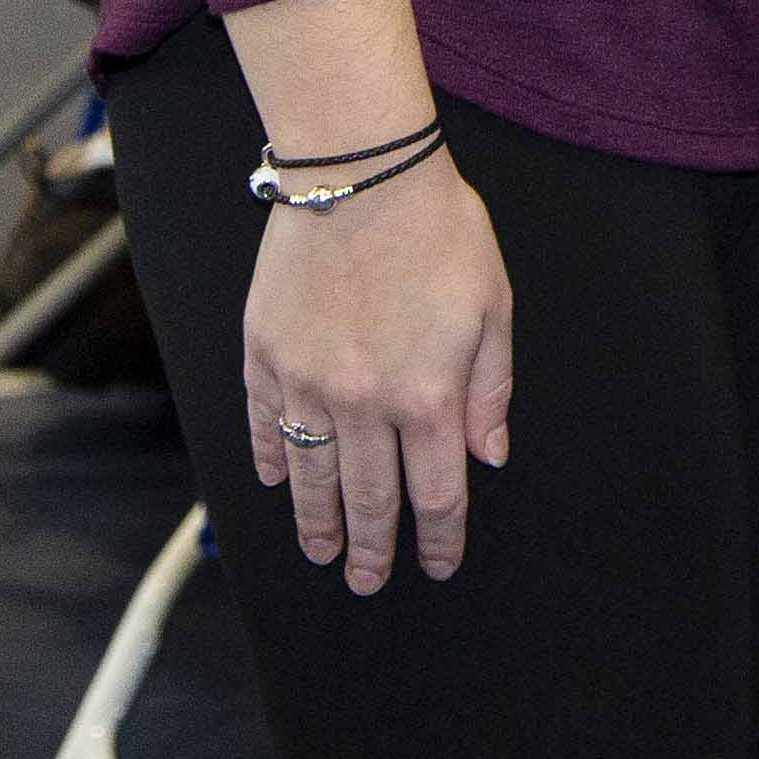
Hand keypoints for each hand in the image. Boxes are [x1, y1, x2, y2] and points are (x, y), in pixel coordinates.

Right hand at [243, 147, 512, 592]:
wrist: (362, 177)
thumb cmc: (439, 232)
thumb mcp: (494, 306)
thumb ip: (490, 389)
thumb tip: (488, 455)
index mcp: (429, 395)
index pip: (437, 491)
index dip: (439, 537)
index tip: (437, 564)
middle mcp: (364, 402)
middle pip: (369, 498)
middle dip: (372, 548)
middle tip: (368, 581)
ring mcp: (306, 383)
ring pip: (312, 475)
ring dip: (317, 522)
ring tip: (321, 552)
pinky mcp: (265, 357)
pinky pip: (264, 427)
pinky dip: (272, 461)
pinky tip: (279, 484)